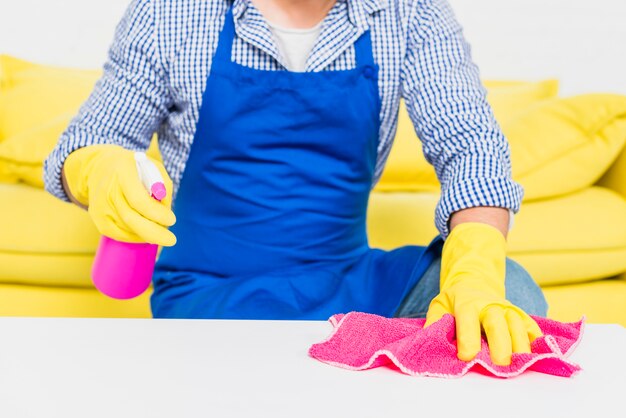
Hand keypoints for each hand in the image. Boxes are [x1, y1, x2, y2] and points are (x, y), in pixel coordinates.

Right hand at [63, 144, 175, 245]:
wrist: (100, 168)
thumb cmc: (134, 168)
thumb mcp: (153, 167)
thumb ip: (163, 185)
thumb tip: (165, 209)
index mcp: (123, 173)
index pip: (139, 200)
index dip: (157, 214)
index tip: (172, 219)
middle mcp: (108, 190)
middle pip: (131, 219)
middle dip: (154, 233)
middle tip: (171, 240)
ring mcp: (100, 206)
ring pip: (127, 229)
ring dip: (147, 233)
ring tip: (158, 228)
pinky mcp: (98, 219)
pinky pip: (119, 235)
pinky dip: (135, 237)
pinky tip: (145, 231)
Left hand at [424, 222, 541, 365]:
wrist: (475, 282)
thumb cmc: (455, 300)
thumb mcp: (439, 305)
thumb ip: (435, 321)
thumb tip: (429, 339)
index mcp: (467, 303)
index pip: (468, 320)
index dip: (468, 339)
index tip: (466, 356)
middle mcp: (490, 306)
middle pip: (498, 324)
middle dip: (500, 345)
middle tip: (499, 365)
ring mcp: (509, 310)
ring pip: (518, 327)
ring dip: (520, 347)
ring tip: (518, 365)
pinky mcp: (521, 316)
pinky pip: (532, 328)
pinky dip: (537, 341)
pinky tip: (537, 355)